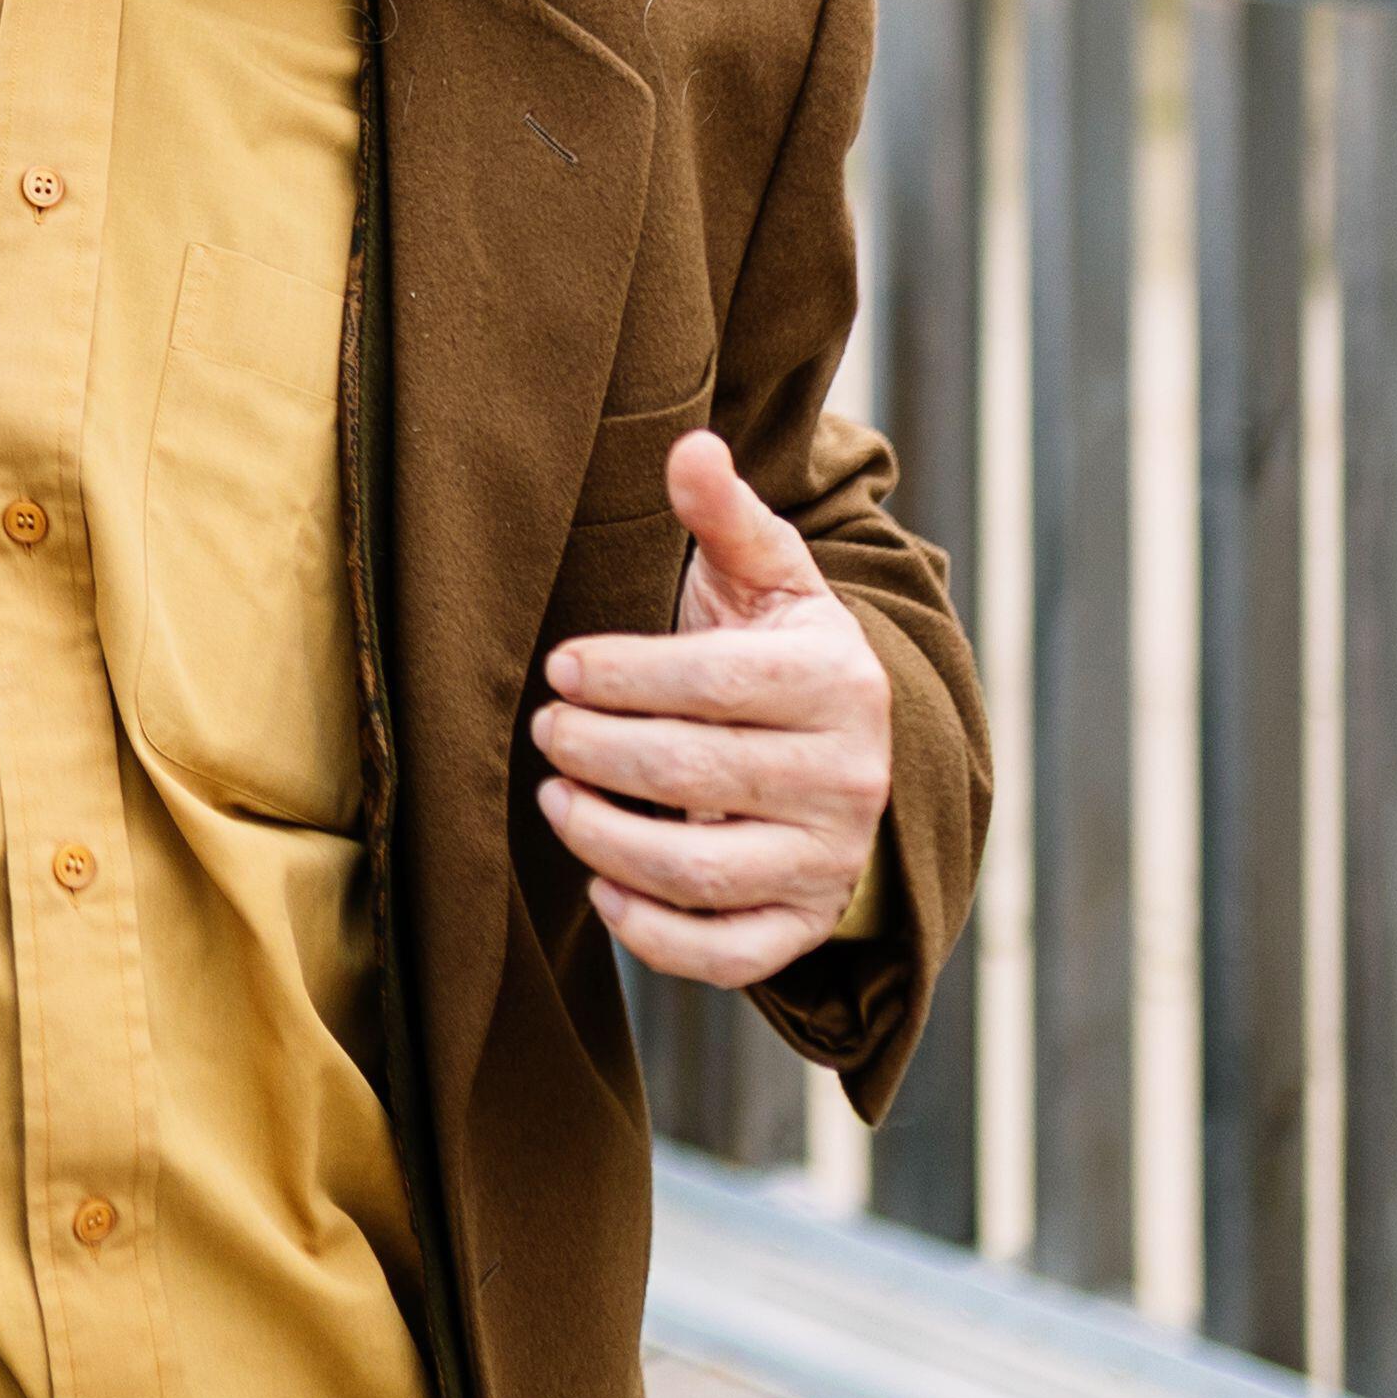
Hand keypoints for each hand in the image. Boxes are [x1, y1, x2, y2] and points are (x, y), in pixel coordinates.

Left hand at [526, 428, 893, 989]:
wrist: (852, 751)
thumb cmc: (780, 651)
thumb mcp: (767, 578)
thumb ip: (724, 516)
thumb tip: (690, 444)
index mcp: (835, 682)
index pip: (715, 682)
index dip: (623, 674)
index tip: (559, 666)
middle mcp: (847, 778)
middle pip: (695, 772)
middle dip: (598, 750)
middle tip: (544, 728)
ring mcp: (827, 860)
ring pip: (703, 870)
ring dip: (607, 839)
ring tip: (554, 799)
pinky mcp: (804, 924)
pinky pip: (728, 953)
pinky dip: (655, 934)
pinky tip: (600, 889)